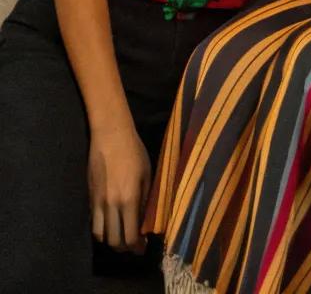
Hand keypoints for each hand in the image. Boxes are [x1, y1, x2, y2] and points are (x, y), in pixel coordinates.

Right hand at [87, 122, 150, 252]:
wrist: (110, 135)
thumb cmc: (134, 151)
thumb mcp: (147, 174)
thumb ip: (146, 200)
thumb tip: (146, 220)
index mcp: (129, 199)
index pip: (130, 236)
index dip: (137, 246)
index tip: (143, 247)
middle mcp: (111, 205)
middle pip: (114, 241)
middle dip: (125, 248)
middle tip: (133, 245)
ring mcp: (97, 203)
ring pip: (101, 236)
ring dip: (111, 241)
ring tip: (121, 236)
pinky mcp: (89, 197)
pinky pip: (93, 223)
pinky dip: (101, 230)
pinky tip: (110, 224)